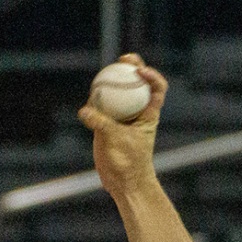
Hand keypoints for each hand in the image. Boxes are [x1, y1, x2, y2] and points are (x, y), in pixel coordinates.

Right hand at [76, 54, 168, 196]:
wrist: (124, 182)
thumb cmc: (128, 163)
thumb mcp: (115, 140)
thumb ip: (101, 123)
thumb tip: (84, 111)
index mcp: (149, 114)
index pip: (157, 89)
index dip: (152, 76)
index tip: (140, 71)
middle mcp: (137, 112)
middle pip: (138, 84)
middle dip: (134, 67)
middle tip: (126, 58)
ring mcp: (122, 117)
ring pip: (119, 92)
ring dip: (114, 78)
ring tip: (105, 69)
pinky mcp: (108, 124)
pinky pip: (103, 105)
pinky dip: (97, 97)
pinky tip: (90, 91)